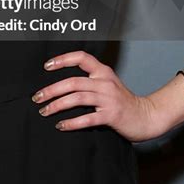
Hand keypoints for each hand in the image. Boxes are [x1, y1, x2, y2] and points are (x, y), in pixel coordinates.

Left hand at [31, 50, 163, 141]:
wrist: (146, 116)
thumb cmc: (123, 102)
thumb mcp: (108, 84)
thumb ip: (90, 81)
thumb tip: (62, 85)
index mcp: (103, 72)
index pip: (81, 58)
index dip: (63, 59)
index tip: (47, 66)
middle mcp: (105, 82)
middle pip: (73, 81)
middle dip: (52, 89)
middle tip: (37, 97)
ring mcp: (108, 98)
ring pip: (77, 98)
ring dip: (57, 105)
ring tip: (45, 111)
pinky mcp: (111, 115)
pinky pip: (87, 118)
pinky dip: (72, 122)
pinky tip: (61, 126)